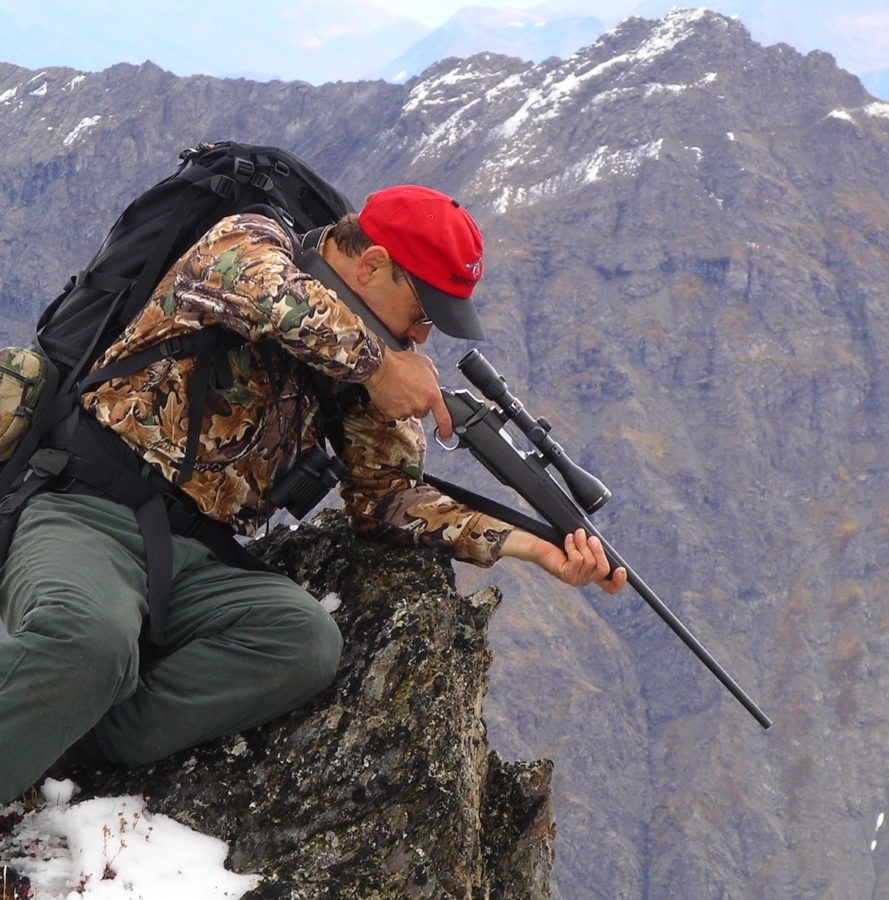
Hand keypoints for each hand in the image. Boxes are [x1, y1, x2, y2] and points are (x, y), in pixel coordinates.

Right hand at [363, 348, 453, 437]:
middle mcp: (421, 406)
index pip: (444, 418)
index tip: (446, 435)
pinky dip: (393, 406)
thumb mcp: (426, 364)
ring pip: (408, 412)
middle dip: (417, 404)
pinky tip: (391, 394)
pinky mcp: (392, 414)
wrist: (380, 367)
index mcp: (432, 395)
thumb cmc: (402, 363)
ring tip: (399, 389)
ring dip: (405, 404)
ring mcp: (406, 412)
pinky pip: (395, 413)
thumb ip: (434, 377)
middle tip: (410, 390)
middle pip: (422, 412)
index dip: (446, 430)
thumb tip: (434, 383)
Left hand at [501, 527, 626, 592]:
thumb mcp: (580, 544)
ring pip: (590, 562)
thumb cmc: (557, 541)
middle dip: (598, 550)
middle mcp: (584, 579)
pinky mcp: (565, 575)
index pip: (610, 586)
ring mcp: (574, 579)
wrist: (536, 543)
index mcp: (590, 573)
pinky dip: (573, 546)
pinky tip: (567, 540)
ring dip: (582, 544)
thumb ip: (592, 547)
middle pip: (603, 569)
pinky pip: (577, 560)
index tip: (622, 571)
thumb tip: (600, 544)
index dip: (618, 582)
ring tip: (574, 535)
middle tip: (590, 538)